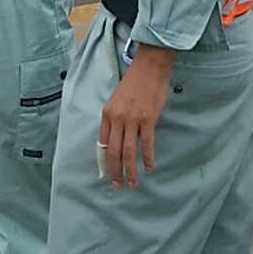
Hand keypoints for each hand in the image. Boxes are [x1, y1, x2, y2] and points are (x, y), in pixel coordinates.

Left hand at [100, 44, 175, 189]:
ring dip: (130, 171)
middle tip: (118, 186)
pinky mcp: (148, 119)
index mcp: (107, 114)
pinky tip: (149, 168)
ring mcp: (132, 119)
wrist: (149, 66)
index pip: (103, 143)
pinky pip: (146, 144)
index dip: (105, 162)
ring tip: (133, 184)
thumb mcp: (117, 99)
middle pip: (113, 151)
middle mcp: (117, 118)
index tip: (108, 174)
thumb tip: (117, 138)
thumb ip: (115, 118)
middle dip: (115, 172)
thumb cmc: (135, 82)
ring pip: (128, 152)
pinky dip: (147, 158)